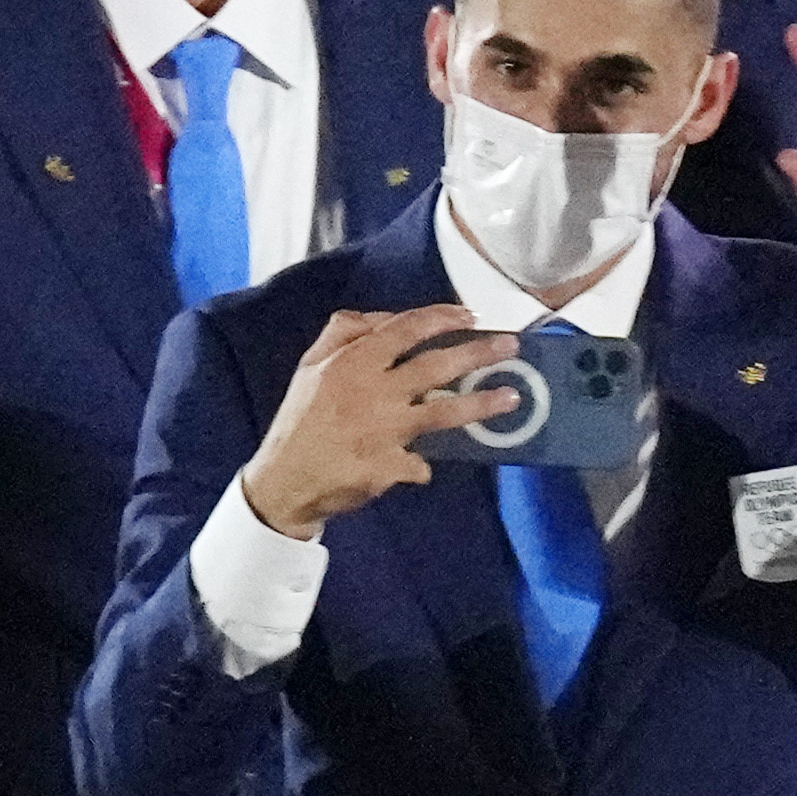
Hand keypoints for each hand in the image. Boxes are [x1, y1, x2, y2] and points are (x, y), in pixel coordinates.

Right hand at [233, 305, 503, 539]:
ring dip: (482, 404)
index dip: (442, 318)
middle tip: (512, 346)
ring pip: (444, 411)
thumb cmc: (301, 418)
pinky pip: (419, 464)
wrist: (283, 479)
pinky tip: (420, 466)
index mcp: (352, 362)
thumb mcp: (311, 365)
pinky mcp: (388, 467)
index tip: (470, 315)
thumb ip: (344, 332)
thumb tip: (386, 318)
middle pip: (435, 365)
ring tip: (512, 397)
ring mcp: (383, 431)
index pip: (405, 329)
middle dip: (478, 352)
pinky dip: (420, 464)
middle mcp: (372, 391)